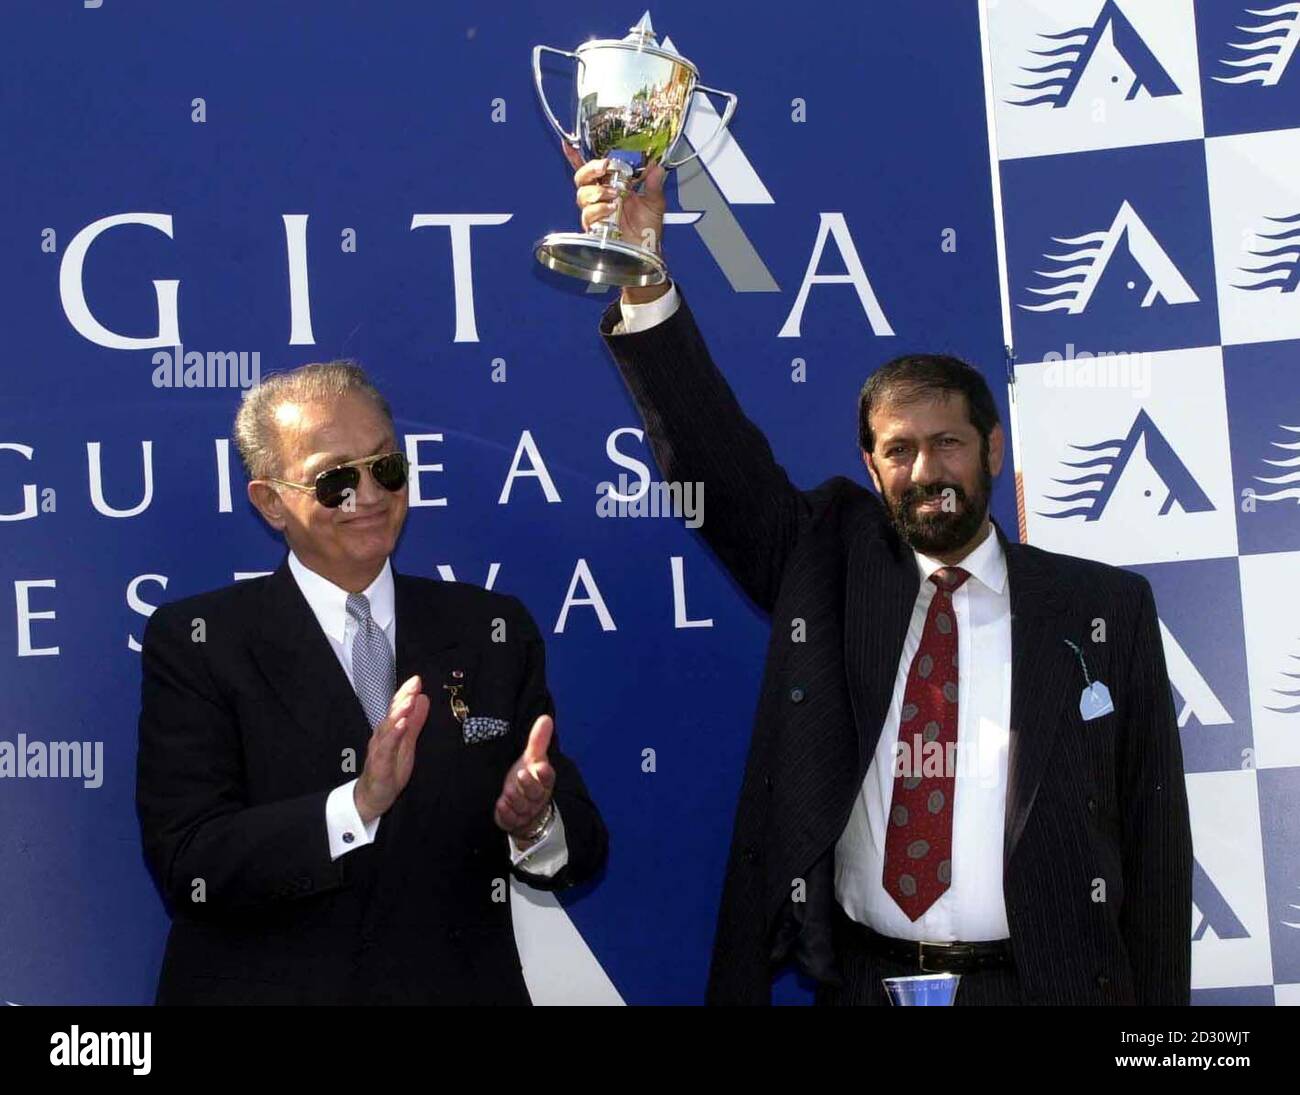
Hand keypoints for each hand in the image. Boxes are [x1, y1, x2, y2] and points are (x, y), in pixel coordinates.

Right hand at [354, 675, 429, 823]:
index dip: (406, 693)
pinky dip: (394, 735)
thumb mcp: (408, 743)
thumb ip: (415, 721)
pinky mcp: (380, 764)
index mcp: (390, 730)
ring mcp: (379, 749)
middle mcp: (382, 736)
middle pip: (392, 713)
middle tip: (414, 683)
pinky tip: (401, 725)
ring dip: (398, 713)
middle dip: (403, 697)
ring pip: (388, 728)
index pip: (397, 708)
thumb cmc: (389, 768)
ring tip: (409, 700)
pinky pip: (386, 748)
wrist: (372, 796)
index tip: (417, 679)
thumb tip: (423, 699)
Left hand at [493, 714, 556, 844]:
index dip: (545, 774)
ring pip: (522, 807)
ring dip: (515, 799)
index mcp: (543, 781)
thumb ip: (538, 740)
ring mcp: (525, 811)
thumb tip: (546, 718)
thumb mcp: (532, 759)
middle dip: (529, 785)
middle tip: (521, 774)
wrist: (525, 812)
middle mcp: (536, 798)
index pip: (548, 778)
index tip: (542, 766)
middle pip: (535, 793)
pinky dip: (506, 814)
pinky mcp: (512, 821)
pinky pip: (510, 820)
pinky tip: (500, 806)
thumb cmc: (528, 780)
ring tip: (507, 792)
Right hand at [563, 145, 667, 304]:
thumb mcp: (655, 201)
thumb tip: (655, 166)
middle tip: (604, 168)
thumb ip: (654, 183)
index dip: (576, 156)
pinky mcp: (594, 226)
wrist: (647, 249)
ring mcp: (596, 211)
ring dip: (598, 192)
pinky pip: (587, 215)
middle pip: (581, 178)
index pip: (591, 168)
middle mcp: (600, 196)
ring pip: (582, 195)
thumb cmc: (648, 228)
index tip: (568, 145)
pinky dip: (598, 210)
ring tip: (615, 195)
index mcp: (611, 185)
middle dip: (590, 170)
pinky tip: (610, 209)